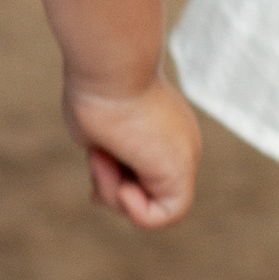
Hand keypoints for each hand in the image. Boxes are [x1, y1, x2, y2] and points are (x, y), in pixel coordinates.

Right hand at [64, 71, 201, 230]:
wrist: (109, 64)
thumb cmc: (95, 89)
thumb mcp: (95, 130)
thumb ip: (104, 159)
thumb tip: (100, 192)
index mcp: (161, 130)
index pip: (142, 173)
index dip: (112, 180)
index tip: (94, 159)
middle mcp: (177, 143)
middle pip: (145, 192)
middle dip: (110, 187)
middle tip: (98, 157)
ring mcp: (184, 155)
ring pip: (151, 207)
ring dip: (113, 193)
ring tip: (104, 159)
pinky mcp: (182, 169)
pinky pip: (165, 215)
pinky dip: (138, 212)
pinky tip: (124, 186)